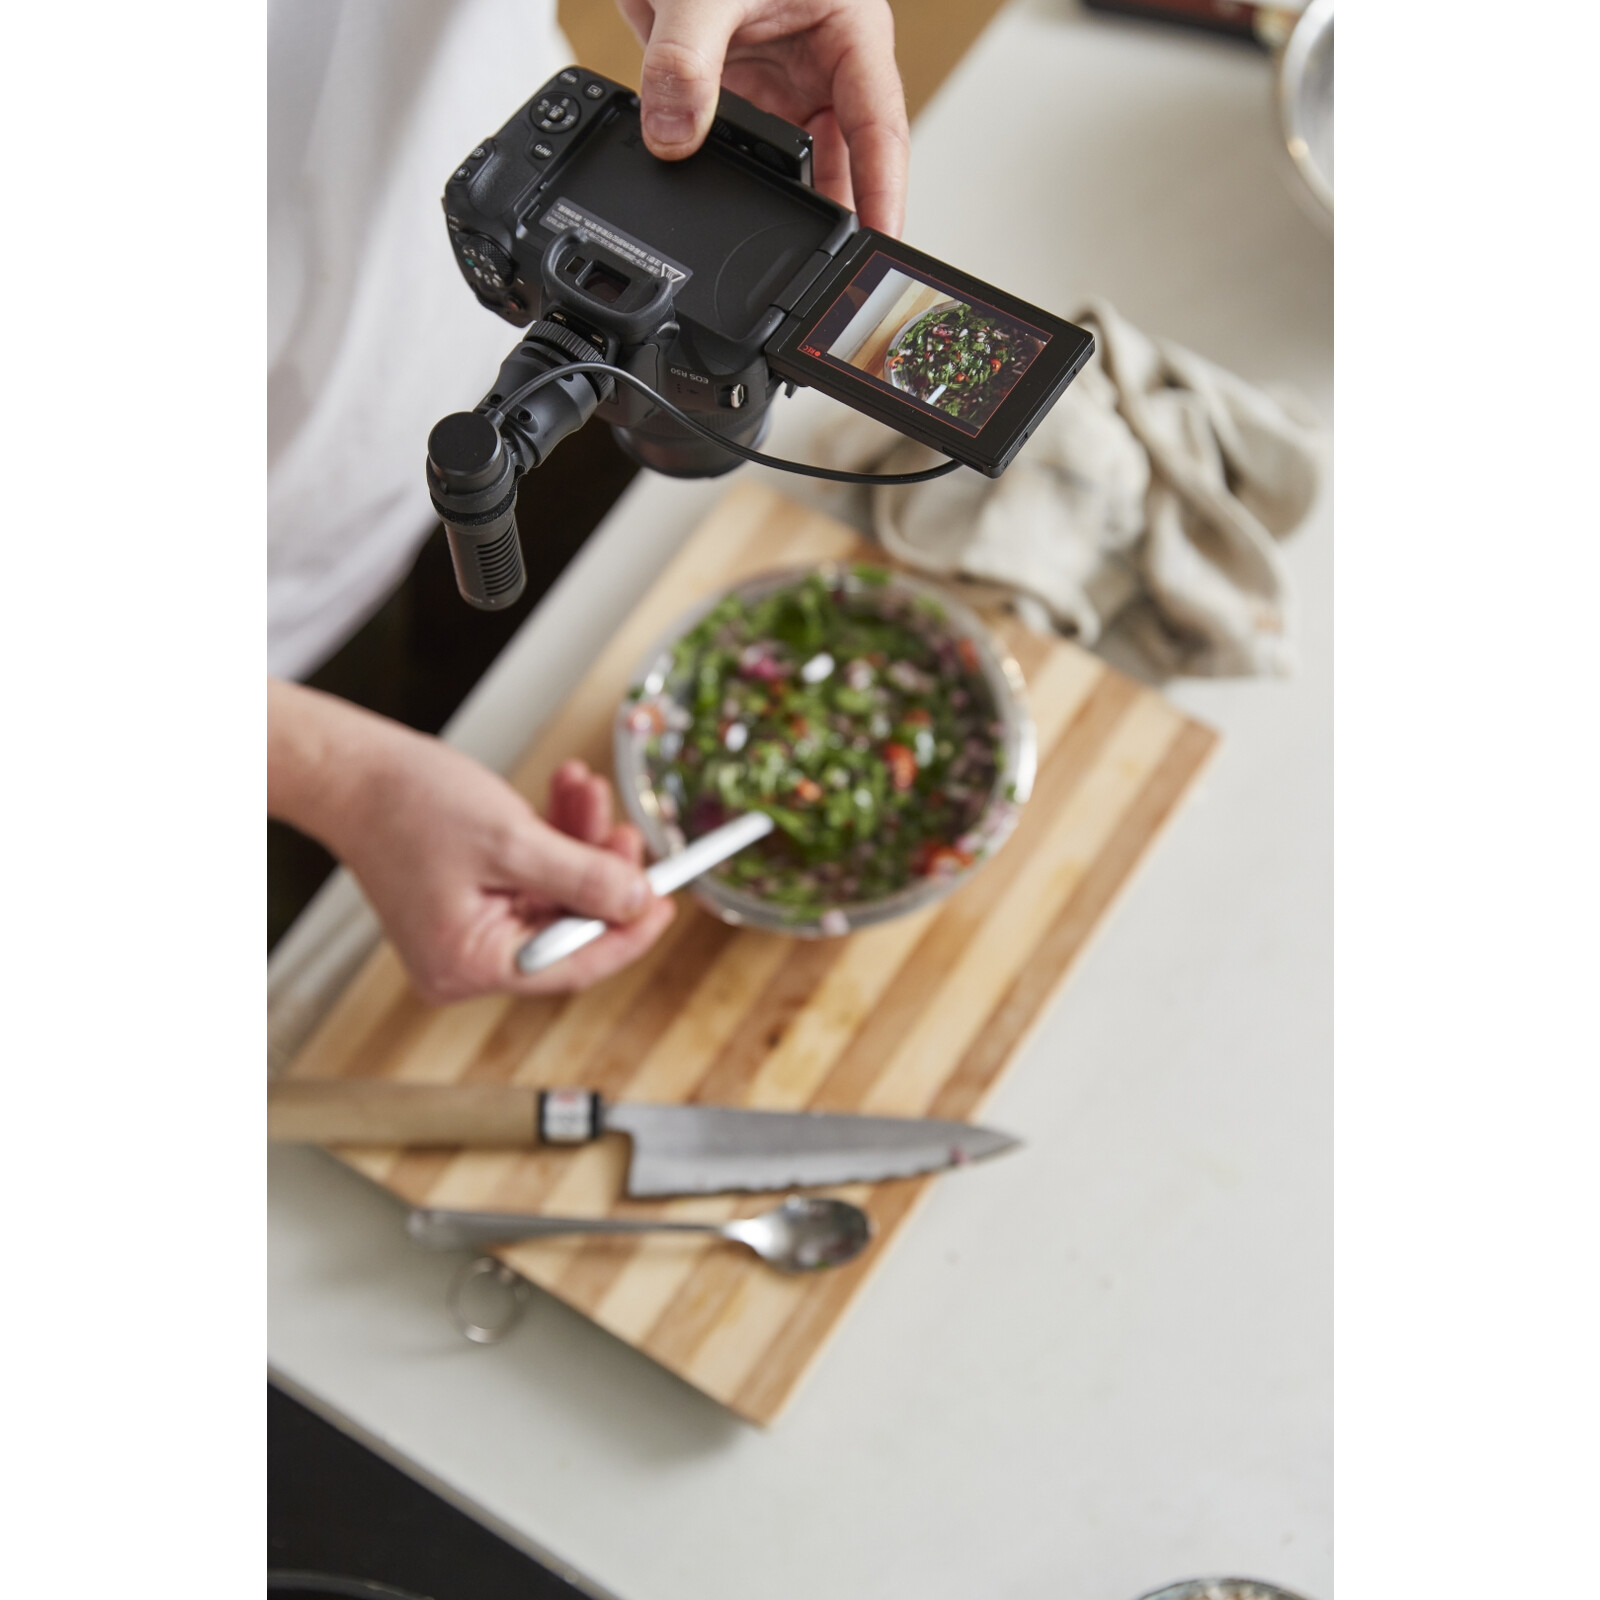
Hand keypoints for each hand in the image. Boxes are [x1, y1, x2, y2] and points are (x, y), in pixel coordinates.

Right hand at [269, 681, 674, 1000]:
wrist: (349, 768)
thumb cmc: (406, 803)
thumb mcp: (512, 840)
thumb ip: (582, 878)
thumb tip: (638, 903)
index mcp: (468, 965)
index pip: (572, 965)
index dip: (628, 933)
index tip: (668, 902)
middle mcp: (465, 962)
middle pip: (566, 926)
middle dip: (600, 870)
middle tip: (626, 831)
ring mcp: (465, 933)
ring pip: (554, 893)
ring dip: (578, 841)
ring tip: (586, 791)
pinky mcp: (467, 901)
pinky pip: (529, 876)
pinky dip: (551, 837)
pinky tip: (564, 795)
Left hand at [616, 0, 908, 234]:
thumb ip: (686, 61)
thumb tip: (670, 137)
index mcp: (852, 35)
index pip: (881, 135)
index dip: (884, 197)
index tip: (880, 250)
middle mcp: (819, 65)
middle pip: (838, 164)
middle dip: (826, 220)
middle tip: (820, 280)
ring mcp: (774, 81)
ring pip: (781, 166)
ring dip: (766, 202)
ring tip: (764, 256)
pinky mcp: (726, 88)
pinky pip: (726, 149)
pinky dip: (715, 178)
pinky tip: (708, 208)